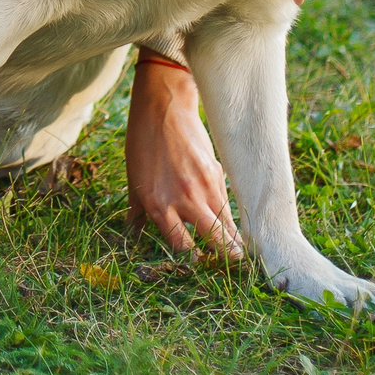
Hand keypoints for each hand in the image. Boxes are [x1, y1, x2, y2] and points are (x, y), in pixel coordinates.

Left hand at [123, 55, 238, 257]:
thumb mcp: (133, 179)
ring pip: (226, 223)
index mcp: (158, 205)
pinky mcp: (217, 173)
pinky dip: (230, 214)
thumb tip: (133, 232)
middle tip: (234, 265)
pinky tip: (232, 222)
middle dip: (226, 255)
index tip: (198, 264)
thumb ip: (137, 211)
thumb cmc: (143, 143)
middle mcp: (183, 200)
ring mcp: (203, 187)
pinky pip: (226, 202)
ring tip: (241, 253)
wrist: (164, 109)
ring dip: (234, 239)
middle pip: (214, 239)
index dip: (193, 258)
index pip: (182, 245)